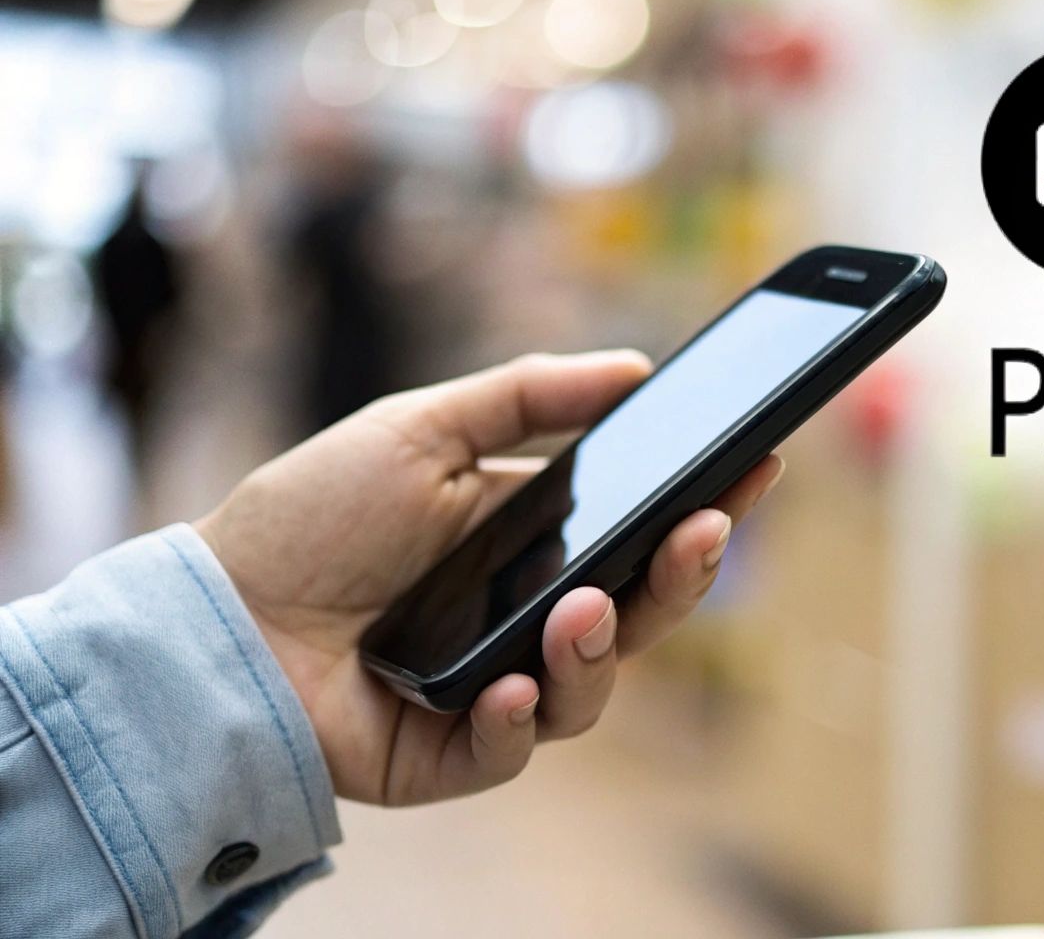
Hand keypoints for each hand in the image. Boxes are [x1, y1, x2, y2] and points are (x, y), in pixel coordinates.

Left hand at [194, 352, 783, 805]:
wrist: (215, 609)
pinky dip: (524, 719)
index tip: (756, 465)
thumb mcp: (423, 428)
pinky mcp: (455, 752)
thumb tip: (636, 365)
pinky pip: (519, 748)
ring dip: (600, 648)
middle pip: (641, 610)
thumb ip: (529, 395)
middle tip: (704, 529)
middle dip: (685, 573)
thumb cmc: (312, 513)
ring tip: (578, 611)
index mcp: (532, 542)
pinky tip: (512, 685)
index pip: (640, 530)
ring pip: (593, 685)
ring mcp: (497, 688)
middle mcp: (527, 617)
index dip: (702, 504)